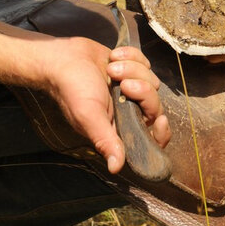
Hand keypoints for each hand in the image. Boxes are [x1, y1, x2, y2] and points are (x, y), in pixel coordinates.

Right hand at [43, 37, 169, 172]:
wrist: (62, 57)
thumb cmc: (71, 88)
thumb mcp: (88, 116)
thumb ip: (105, 140)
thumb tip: (116, 168)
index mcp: (119, 128)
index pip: (151, 139)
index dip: (161, 133)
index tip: (160, 119)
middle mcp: (128, 111)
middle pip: (155, 106)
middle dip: (141, 90)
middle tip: (121, 83)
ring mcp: (131, 89)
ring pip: (151, 81)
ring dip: (132, 70)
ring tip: (110, 68)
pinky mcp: (131, 69)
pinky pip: (145, 63)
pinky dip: (131, 57)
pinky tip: (113, 57)